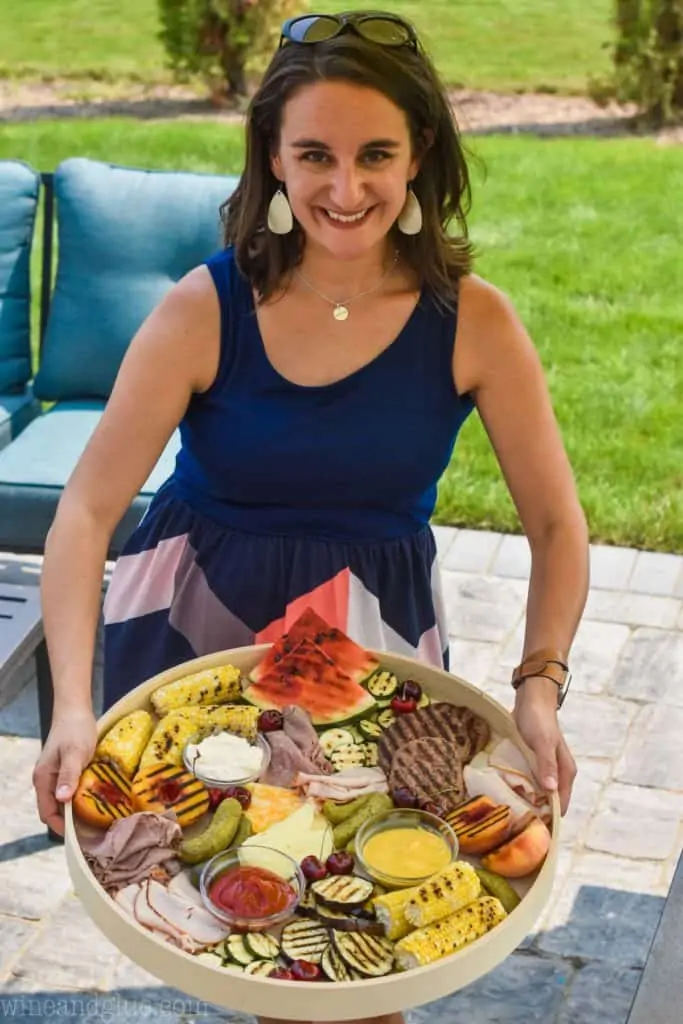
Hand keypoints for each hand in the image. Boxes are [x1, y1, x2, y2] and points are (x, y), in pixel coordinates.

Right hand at [32, 708, 96, 835]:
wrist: (75, 710)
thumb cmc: (75, 730)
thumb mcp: (75, 753)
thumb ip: (69, 776)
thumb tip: (62, 800)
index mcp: (43, 779)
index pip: (47, 813)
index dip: (62, 827)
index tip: (81, 835)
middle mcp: (46, 780)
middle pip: (55, 810)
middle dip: (71, 822)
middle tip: (94, 830)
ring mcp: (56, 776)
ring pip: (64, 801)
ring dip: (77, 810)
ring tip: (98, 819)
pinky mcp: (66, 771)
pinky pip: (71, 791)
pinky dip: (81, 798)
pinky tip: (98, 800)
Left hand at [512, 676, 576, 815]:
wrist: (531, 700)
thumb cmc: (539, 720)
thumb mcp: (543, 742)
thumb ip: (547, 765)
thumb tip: (551, 791)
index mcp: (566, 773)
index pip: (561, 805)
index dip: (548, 818)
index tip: (531, 830)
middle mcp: (556, 774)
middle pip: (547, 802)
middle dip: (534, 812)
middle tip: (513, 824)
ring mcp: (543, 769)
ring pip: (535, 793)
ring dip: (524, 801)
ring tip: (506, 812)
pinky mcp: (530, 763)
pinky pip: (525, 781)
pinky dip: (517, 788)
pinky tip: (503, 794)